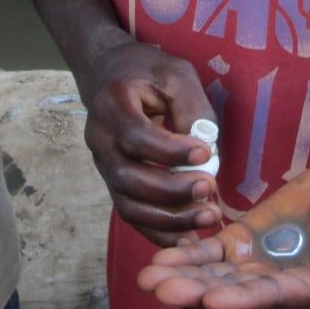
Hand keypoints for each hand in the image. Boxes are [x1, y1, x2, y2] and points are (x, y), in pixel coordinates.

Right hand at [81, 40, 221, 245]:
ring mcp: (102, 165)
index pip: (136, 136)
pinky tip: (186, 237)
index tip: (204, 155)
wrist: (109, 74)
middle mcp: (99, 139)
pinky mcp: (113, 182)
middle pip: (128, 177)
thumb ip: (191, 107)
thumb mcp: (175, 73)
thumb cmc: (147, 71)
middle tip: (210, 189)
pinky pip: (131, 213)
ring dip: (168, 218)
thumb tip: (206, 152)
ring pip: (128, 204)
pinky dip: (157, 230)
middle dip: (171, 190)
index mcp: (112, 105)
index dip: (170, 151)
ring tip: (206, 218)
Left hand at [137, 167, 309, 308]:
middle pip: (230, 292)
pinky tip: (161, 254)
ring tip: (148, 277)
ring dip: (182, 275)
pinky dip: (188, 251)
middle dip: (194, 292)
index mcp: (307, 295)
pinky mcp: (244, 240)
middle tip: (160, 289)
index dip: (240, 299)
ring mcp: (256, 265)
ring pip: (213, 274)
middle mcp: (275, 289)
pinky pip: (212, 250)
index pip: (269, 300)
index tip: (211, 299)